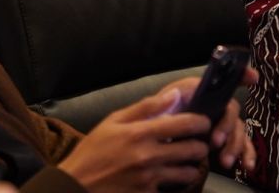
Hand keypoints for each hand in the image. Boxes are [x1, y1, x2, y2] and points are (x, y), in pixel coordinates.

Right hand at [57, 87, 210, 192]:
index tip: (204, 122)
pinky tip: (168, 176)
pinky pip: (171, 188)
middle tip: (197, 143)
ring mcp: (148, 179)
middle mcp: (148, 156)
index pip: (186, 124)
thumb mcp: (113, 122)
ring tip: (186, 161)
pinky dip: (174, 182)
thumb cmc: (93, 151)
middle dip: (201, 145)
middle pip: (194, 150)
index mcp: (140, 133)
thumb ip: (146, 107)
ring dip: (191, 166)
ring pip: (189, 173)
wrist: (74, 187)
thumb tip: (174, 95)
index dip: (202, 122)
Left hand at [158, 69, 257, 173]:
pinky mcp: (226, 141)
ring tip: (225, 162)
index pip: (222, 80)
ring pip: (238, 129)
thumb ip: (161, 102)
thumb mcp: (153, 112)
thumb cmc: (155, 125)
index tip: (252, 78)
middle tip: (215, 142)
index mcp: (200, 92)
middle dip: (226, 126)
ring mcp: (223, 124)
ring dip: (234, 145)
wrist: (155, 147)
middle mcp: (216, 105)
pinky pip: (243, 145)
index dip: (240, 75)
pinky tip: (247, 166)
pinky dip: (247, 154)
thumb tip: (175, 95)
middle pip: (231, 109)